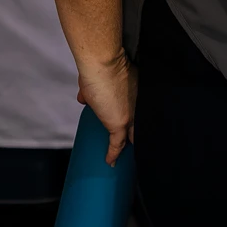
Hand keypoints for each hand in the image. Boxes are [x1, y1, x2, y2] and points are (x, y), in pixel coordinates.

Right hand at [77, 49, 137, 165]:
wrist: (102, 65)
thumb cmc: (100, 66)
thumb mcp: (97, 81)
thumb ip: (92, 91)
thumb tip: (85, 98)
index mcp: (138, 90)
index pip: (140, 109)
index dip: (137, 116)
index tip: (134, 122)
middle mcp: (140, 103)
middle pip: (142, 122)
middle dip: (138, 131)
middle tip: (134, 141)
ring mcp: (132, 114)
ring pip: (133, 134)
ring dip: (128, 143)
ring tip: (125, 155)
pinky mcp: (120, 124)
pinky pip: (117, 143)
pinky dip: (113, 153)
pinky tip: (111, 162)